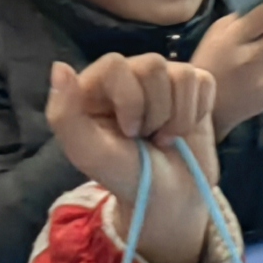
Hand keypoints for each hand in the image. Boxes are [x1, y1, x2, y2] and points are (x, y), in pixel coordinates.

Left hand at [44, 53, 221, 262]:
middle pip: (153, 65)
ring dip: (177, 118)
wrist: (168, 198)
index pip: (116, 64)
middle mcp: (130, 74)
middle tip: (146, 138)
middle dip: (155, 112)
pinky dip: (197, 112)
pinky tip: (182, 130)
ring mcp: (163, 79)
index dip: (129, 100)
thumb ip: (63, 112)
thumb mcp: (85, 151)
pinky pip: (203, 80)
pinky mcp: (193, 87)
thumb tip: (60, 67)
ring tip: (163, 138)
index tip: (129, 133)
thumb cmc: (123, 174)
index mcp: (97, 84)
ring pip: (182, 74)